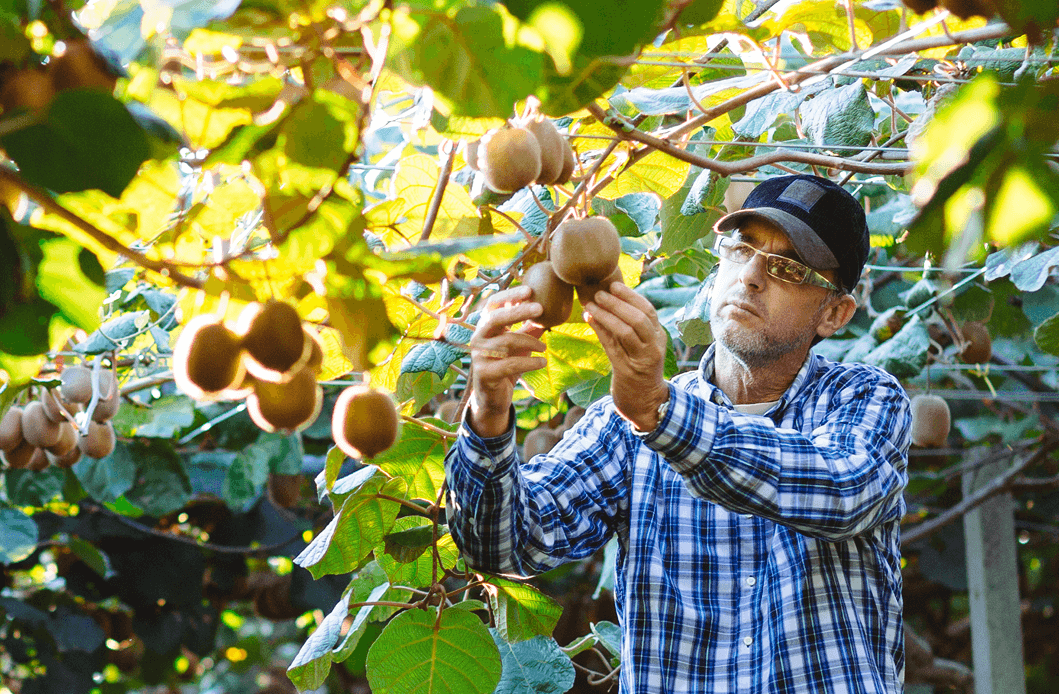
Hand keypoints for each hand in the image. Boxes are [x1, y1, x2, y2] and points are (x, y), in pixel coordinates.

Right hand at [467, 286, 547, 437]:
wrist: (493, 397)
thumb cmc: (507, 364)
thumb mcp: (520, 344)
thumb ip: (530, 328)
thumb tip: (550, 309)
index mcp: (486, 326)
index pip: (493, 304)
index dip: (509, 295)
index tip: (529, 289)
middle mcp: (478, 337)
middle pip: (495, 318)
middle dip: (518, 311)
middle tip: (540, 308)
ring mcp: (479, 355)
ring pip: (506, 342)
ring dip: (530, 342)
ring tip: (544, 349)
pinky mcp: (484, 373)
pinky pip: (510, 364)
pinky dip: (529, 363)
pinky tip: (542, 363)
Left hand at [584, 282, 668, 430]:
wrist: (644, 402)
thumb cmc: (638, 369)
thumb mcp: (639, 345)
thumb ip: (629, 325)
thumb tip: (608, 299)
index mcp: (658, 336)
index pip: (648, 310)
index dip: (631, 296)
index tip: (614, 285)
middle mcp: (654, 346)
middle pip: (639, 318)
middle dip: (618, 303)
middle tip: (600, 292)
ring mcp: (642, 359)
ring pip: (626, 331)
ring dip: (607, 314)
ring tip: (592, 303)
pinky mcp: (627, 371)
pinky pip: (612, 346)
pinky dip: (600, 329)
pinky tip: (590, 318)